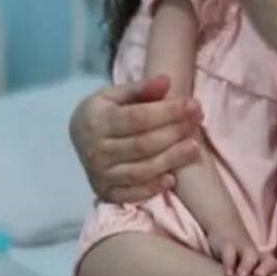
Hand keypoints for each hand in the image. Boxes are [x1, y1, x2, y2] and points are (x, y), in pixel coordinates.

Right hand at [68, 75, 203, 202]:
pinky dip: (152, 188)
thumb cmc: (104, 111)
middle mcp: (96, 150)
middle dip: (174, 132)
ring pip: (140, 171)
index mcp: (97, 121)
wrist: (78, 137)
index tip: (192, 104)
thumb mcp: (115, 94)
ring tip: (194, 146)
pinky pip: (131, 195)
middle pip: (142, 145)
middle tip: (198, 120)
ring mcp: (100, 174)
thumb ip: (141, 88)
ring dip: (170, 159)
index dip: (168, 112)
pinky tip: (172, 178)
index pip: (137, 118)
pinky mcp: (105, 192)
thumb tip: (166, 80)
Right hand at [208, 232, 276, 275]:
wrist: (225, 224)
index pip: (275, 270)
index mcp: (264, 261)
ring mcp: (242, 247)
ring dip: (248, 266)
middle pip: (269, 264)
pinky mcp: (228, 243)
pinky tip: (228, 273)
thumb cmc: (239, 253)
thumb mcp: (251, 265)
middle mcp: (256, 255)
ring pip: (251, 256)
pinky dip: (229, 262)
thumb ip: (258, 275)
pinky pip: (230, 251)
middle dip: (266, 274)